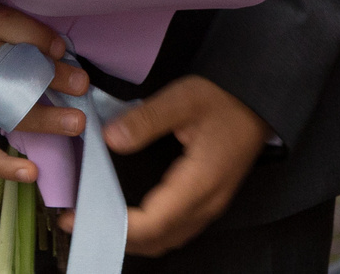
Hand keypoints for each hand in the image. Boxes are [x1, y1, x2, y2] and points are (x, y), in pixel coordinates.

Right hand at [0, 3, 92, 184]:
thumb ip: (23, 30)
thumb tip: (64, 54)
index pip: (3, 26)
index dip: (35, 37)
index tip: (62, 49)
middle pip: (3, 69)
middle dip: (47, 79)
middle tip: (81, 86)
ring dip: (42, 119)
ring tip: (74, 123)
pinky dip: (5, 165)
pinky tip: (30, 172)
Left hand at [76, 74, 271, 256]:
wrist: (262, 99)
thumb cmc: (225, 97)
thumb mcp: (184, 98)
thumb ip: (146, 119)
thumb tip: (108, 140)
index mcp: (199, 182)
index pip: (151, 223)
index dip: (112, 226)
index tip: (78, 216)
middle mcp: (207, 203)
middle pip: (157, 241)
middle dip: (116, 237)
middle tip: (78, 221)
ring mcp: (211, 205)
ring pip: (167, 240)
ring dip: (132, 238)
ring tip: (99, 219)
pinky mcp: (210, 201)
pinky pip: (176, 230)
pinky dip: (149, 232)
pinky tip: (132, 216)